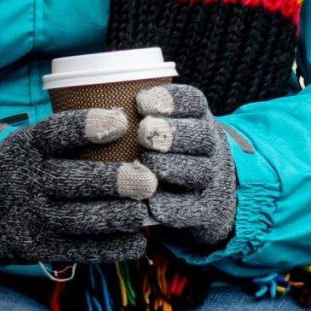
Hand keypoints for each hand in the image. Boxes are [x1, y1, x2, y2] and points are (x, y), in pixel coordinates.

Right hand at [0, 109, 150, 267]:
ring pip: (79, 219)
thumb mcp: (26, 142)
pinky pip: (80, 250)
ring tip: (141, 212)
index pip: (55, 133)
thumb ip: (66, 138)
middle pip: (73, 180)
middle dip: (113, 181)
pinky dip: (112, 248)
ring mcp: (35, 216)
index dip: (87, 126)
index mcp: (27, 147)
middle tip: (146, 180)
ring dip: (115, 217)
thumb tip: (128, 122)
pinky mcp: (41, 246)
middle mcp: (29, 181)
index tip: (120, 122)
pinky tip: (135, 242)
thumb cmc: (16, 166)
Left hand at [135, 83, 239, 251]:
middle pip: (202, 135)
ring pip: (201, 171)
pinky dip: (174, 206)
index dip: (170, 100)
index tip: (141, 102)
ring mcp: (211, 179)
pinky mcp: (206, 211)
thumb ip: (139, 120)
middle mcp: (210, 147)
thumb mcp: (163, 129)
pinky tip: (152, 204)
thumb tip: (99, 109)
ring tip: (146, 165)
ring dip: (172, 167)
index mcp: (197, 119)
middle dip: (172, 133)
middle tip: (143, 134)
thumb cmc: (168, 154)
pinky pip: (195, 209)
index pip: (193, 101)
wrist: (207, 195)